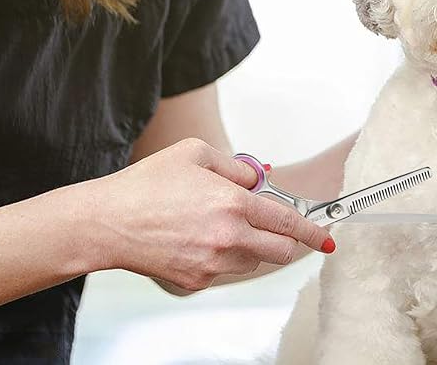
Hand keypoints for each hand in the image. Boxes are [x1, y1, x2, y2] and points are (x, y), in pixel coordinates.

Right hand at [91, 138, 334, 290]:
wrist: (108, 222)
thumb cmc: (148, 183)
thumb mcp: (196, 154)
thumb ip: (237, 166)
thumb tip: (259, 179)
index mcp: (232, 202)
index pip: (287, 222)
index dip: (313, 230)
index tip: (328, 237)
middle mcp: (228, 237)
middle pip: (280, 251)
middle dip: (284, 239)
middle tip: (269, 225)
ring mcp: (212, 264)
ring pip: (254, 263)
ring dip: (252, 247)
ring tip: (219, 226)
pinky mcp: (196, 282)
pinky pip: (226, 272)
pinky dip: (225, 258)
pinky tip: (199, 239)